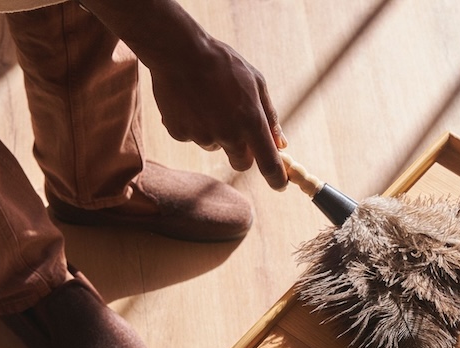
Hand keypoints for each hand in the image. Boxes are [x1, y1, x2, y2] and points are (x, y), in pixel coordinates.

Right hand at [150, 39, 288, 189]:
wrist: (179, 51)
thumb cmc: (223, 64)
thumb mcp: (256, 83)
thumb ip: (270, 116)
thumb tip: (280, 143)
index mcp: (251, 122)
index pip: (268, 163)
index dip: (277, 178)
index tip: (281, 184)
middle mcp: (227, 134)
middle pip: (242, 162)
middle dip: (245, 153)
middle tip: (240, 129)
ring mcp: (201, 135)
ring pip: (216, 146)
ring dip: (218, 133)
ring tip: (210, 102)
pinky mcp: (179, 132)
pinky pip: (193, 136)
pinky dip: (195, 125)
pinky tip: (192, 102)